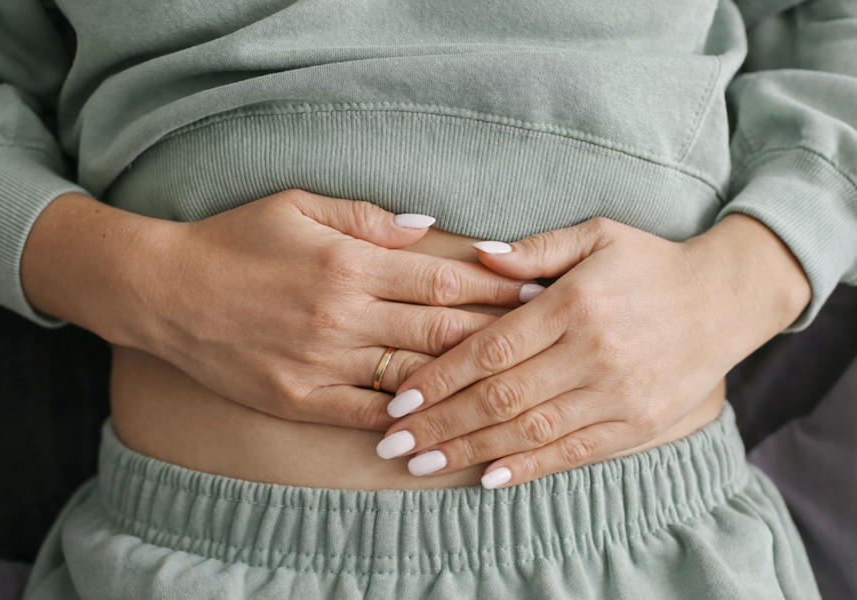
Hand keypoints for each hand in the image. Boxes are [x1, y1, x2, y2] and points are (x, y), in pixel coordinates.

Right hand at [22, 189, 532, 429]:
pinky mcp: (299, 399)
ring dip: (464, 379)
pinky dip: (408, 418)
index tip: (534, 289)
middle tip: (544, 336)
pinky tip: (444, 419)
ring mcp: (321, 362)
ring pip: (413, 377)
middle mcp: (342, 316)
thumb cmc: (233, 241)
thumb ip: (367, 218)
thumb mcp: (296, 206)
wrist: (165, 292)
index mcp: (348, 264)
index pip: (443, 281)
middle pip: (440, 330)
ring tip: (509, 379)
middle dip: (498, 332)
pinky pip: (367, 413)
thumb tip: (428, 225)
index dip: (494, 288)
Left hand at [375, 215, 810, 485]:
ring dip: (470, 450)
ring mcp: (618, 393)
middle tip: (393, 444)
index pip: (491, 348)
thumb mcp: (597, 235)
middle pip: (501, 397)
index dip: (440, 377)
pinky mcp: (639, 423)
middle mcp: (593, 353)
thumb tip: (478, 254)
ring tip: (422, 465)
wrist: (726, 299)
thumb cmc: (650, 263)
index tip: (398, 399)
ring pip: (530, 431)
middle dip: (440, 423)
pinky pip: (575, 452)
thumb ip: (535, 249)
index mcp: (574, 304)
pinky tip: (488, 478)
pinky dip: (530, 468)